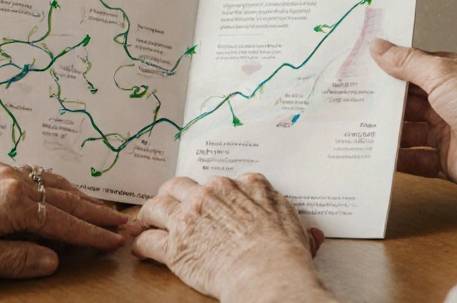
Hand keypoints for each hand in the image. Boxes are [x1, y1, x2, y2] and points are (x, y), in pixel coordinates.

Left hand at [0, 161, 127, 284]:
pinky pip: (33, 176)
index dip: (92, 233)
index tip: (115, 240)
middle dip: (95, 212)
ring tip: (100, 210)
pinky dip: (54, 188)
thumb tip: (53, 259)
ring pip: (50, 182)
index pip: (63, 221)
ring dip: (78, 198)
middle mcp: (10, 179)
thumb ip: (22, 258)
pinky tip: (60, 196)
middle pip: (64, 198)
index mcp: (12, 202)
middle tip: (121, 222)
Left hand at [133, 174, 334, 302]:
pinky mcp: (175, 246)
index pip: (222, 182)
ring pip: (157, 206)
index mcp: (243, 185)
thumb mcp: (297, 230)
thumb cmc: (286, 255)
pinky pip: (149, 240)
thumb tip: (315, 235)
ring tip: (146, 223)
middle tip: (169, 207)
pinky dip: (142, 245)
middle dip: (173, 196)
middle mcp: (213, 194)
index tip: (210, 203)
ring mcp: (191, 218)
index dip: (213, 195)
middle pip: (181, 185)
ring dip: (149, 215)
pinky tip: (141, 249)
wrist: (269, 274)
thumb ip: (298, 228)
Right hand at [370, 39, 456, 206]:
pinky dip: (397, 160)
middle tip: (348, 103)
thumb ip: (407, 62)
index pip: (410, 70)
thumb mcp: (441, 74)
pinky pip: (414, 160)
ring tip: (355, 131)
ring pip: (406, 132)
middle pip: (404, 103)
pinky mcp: (444, 161)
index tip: (357, 70)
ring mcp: (445, 133)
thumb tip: (378, 46)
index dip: (385, 70)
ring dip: (386, 133)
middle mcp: (445, 103)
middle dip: (380, 104)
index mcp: (448, 76)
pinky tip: (378, 158)